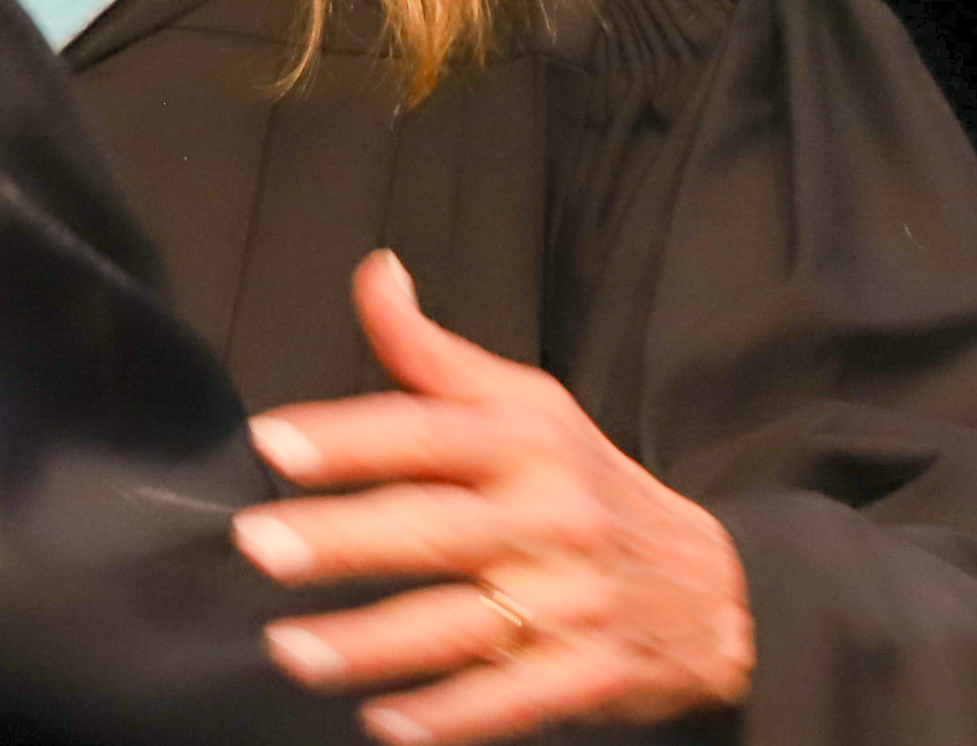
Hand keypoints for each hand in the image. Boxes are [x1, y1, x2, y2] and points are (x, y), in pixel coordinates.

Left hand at [233, 250, 751, 743]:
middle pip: (432, 529)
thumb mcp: (529, 403)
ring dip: (368, 644)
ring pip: (456, 624)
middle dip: (340, 540)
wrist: (715, 587)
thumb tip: (374, 275)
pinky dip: (446, 716)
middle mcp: (545, 519)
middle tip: (261, 546)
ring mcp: (567, 602)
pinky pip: (507, 701)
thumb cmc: (589, 482)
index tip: (273, 442)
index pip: (426, 431)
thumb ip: (433, 354)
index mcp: (525, 443)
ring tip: (291, 649)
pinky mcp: (583, 675)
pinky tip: (385, 721)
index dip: (347, 436)